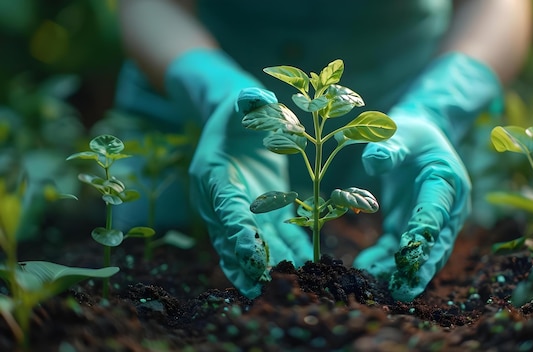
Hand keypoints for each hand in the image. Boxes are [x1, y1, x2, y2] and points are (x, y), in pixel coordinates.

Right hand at [167, 50, 311, 297]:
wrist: (239, 120)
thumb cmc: (240, 109)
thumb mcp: (242, 102)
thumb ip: (247, 103)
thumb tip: (255, 98)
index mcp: (212, 175)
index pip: (225, 206)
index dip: (238, 227)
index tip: (252, 249)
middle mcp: (221, 200)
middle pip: (234, 237)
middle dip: (252, 262)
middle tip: (268, 286)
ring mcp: (242, 210)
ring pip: (253, 246)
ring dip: (271, 267)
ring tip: (288, 288)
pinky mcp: (262, 213)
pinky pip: (273, 238)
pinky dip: (286, 253)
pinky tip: (304, 270)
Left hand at [352, 53, 501, 300]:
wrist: (416, 138)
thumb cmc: (410, 133)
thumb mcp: (402, 132)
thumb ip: (391, 147)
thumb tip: (375, 161)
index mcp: (447, 182)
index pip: (436, 211)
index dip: (422, 232)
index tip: (408, 252)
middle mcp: (445, 208)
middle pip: (435, 243)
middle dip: (419, 268)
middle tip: (403, 290)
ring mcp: (427, 221)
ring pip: (417, 254)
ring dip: (398, 272)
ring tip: (376, 287)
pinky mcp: (407, 226)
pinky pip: (397, 249)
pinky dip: (383, 261)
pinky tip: (365, 269)